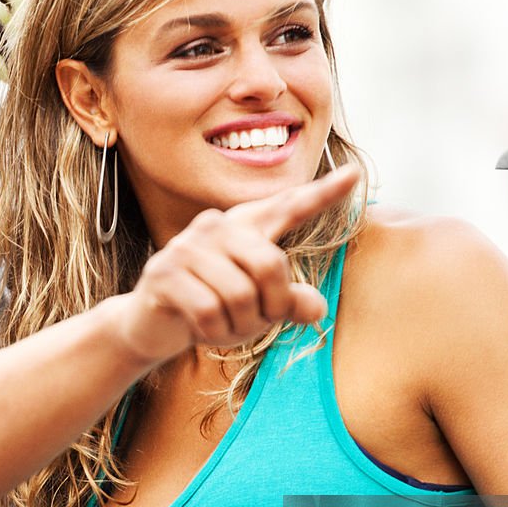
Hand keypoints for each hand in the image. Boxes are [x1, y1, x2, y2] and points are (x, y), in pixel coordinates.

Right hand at [113, 164, 359, 365]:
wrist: (151, 325)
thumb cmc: (211, 310)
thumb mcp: (258, 310)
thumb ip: (289, 302)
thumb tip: (317, 309)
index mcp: (244, 228)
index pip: (287, 207)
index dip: (322, 193)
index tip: (356, 174)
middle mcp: (216, 226)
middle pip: (270, 266)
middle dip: (270, 307)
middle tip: (256, 324)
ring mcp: (187, 247)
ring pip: (241, 295)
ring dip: (239, 327)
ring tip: (224, 327)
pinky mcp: (164, 273)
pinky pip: (209, 311)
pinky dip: (214, 332)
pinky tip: (202, 331)